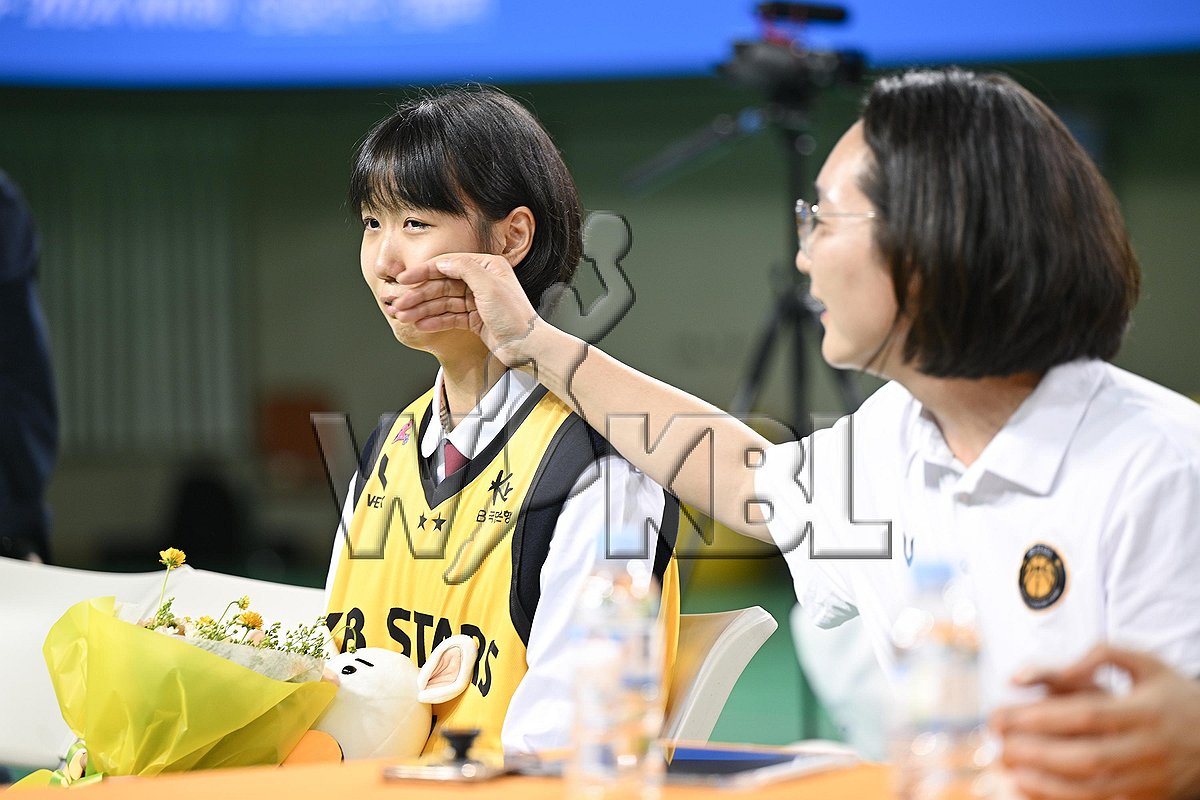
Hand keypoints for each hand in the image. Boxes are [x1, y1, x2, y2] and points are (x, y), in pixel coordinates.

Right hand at [394, 252, 543, 367]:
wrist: (527, 346)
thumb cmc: (515, 315)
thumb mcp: (489, 285)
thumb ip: (465, 268)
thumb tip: (442, 262)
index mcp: (487, 267)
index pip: (448, 264)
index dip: (424, 271)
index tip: (405, 278)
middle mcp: (481, 281)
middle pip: (442, 285)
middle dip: (419, 295)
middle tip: (399, 304)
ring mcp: (477, 301)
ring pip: (443, 302)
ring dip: (422, 309)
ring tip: (404, 316)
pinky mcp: (475, 319)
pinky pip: (449, 317)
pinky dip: (434, 321)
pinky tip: (419, 324)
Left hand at [991, 644, 1199, 799]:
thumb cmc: (1172, 695)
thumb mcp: (1146, 663)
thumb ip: (1100, 655)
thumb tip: (1059, 668)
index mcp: (1144, 711)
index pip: (1087, 715)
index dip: (1043, 718)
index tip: (1005, 716)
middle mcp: (1148, 748)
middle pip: (1087, 756)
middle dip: (1037, 753)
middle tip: (999, 744)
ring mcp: (1150, 779)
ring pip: (1093, 787)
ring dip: (1045, 782)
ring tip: (1009, 767)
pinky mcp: (1148, 799)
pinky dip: (1065, 798)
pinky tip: (1033, 788)